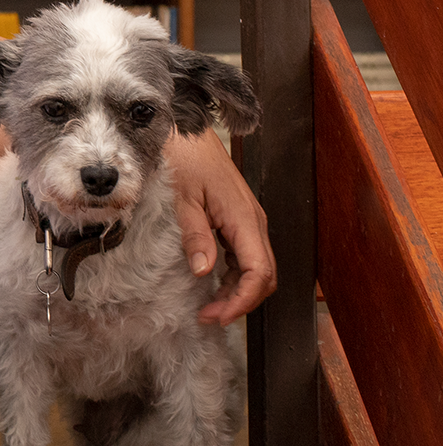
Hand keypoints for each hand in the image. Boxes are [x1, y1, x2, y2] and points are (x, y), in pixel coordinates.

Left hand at [169, 129, 276, 326]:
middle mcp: (253, 221)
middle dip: (241, 302)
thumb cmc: (186, 156)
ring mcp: (248, 220)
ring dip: (238, 290)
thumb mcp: (182, 198)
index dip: (242, 301)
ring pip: (256, 267)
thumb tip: (204, 272)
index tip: (217, 315)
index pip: (260, 273)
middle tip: (209, 316)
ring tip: (209, 306)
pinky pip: (245, 254)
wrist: (188, 129)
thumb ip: (194, 234)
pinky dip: (234, 274)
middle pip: (263, 275)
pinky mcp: (238, 217)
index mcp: (243, 218)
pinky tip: (212, 282)